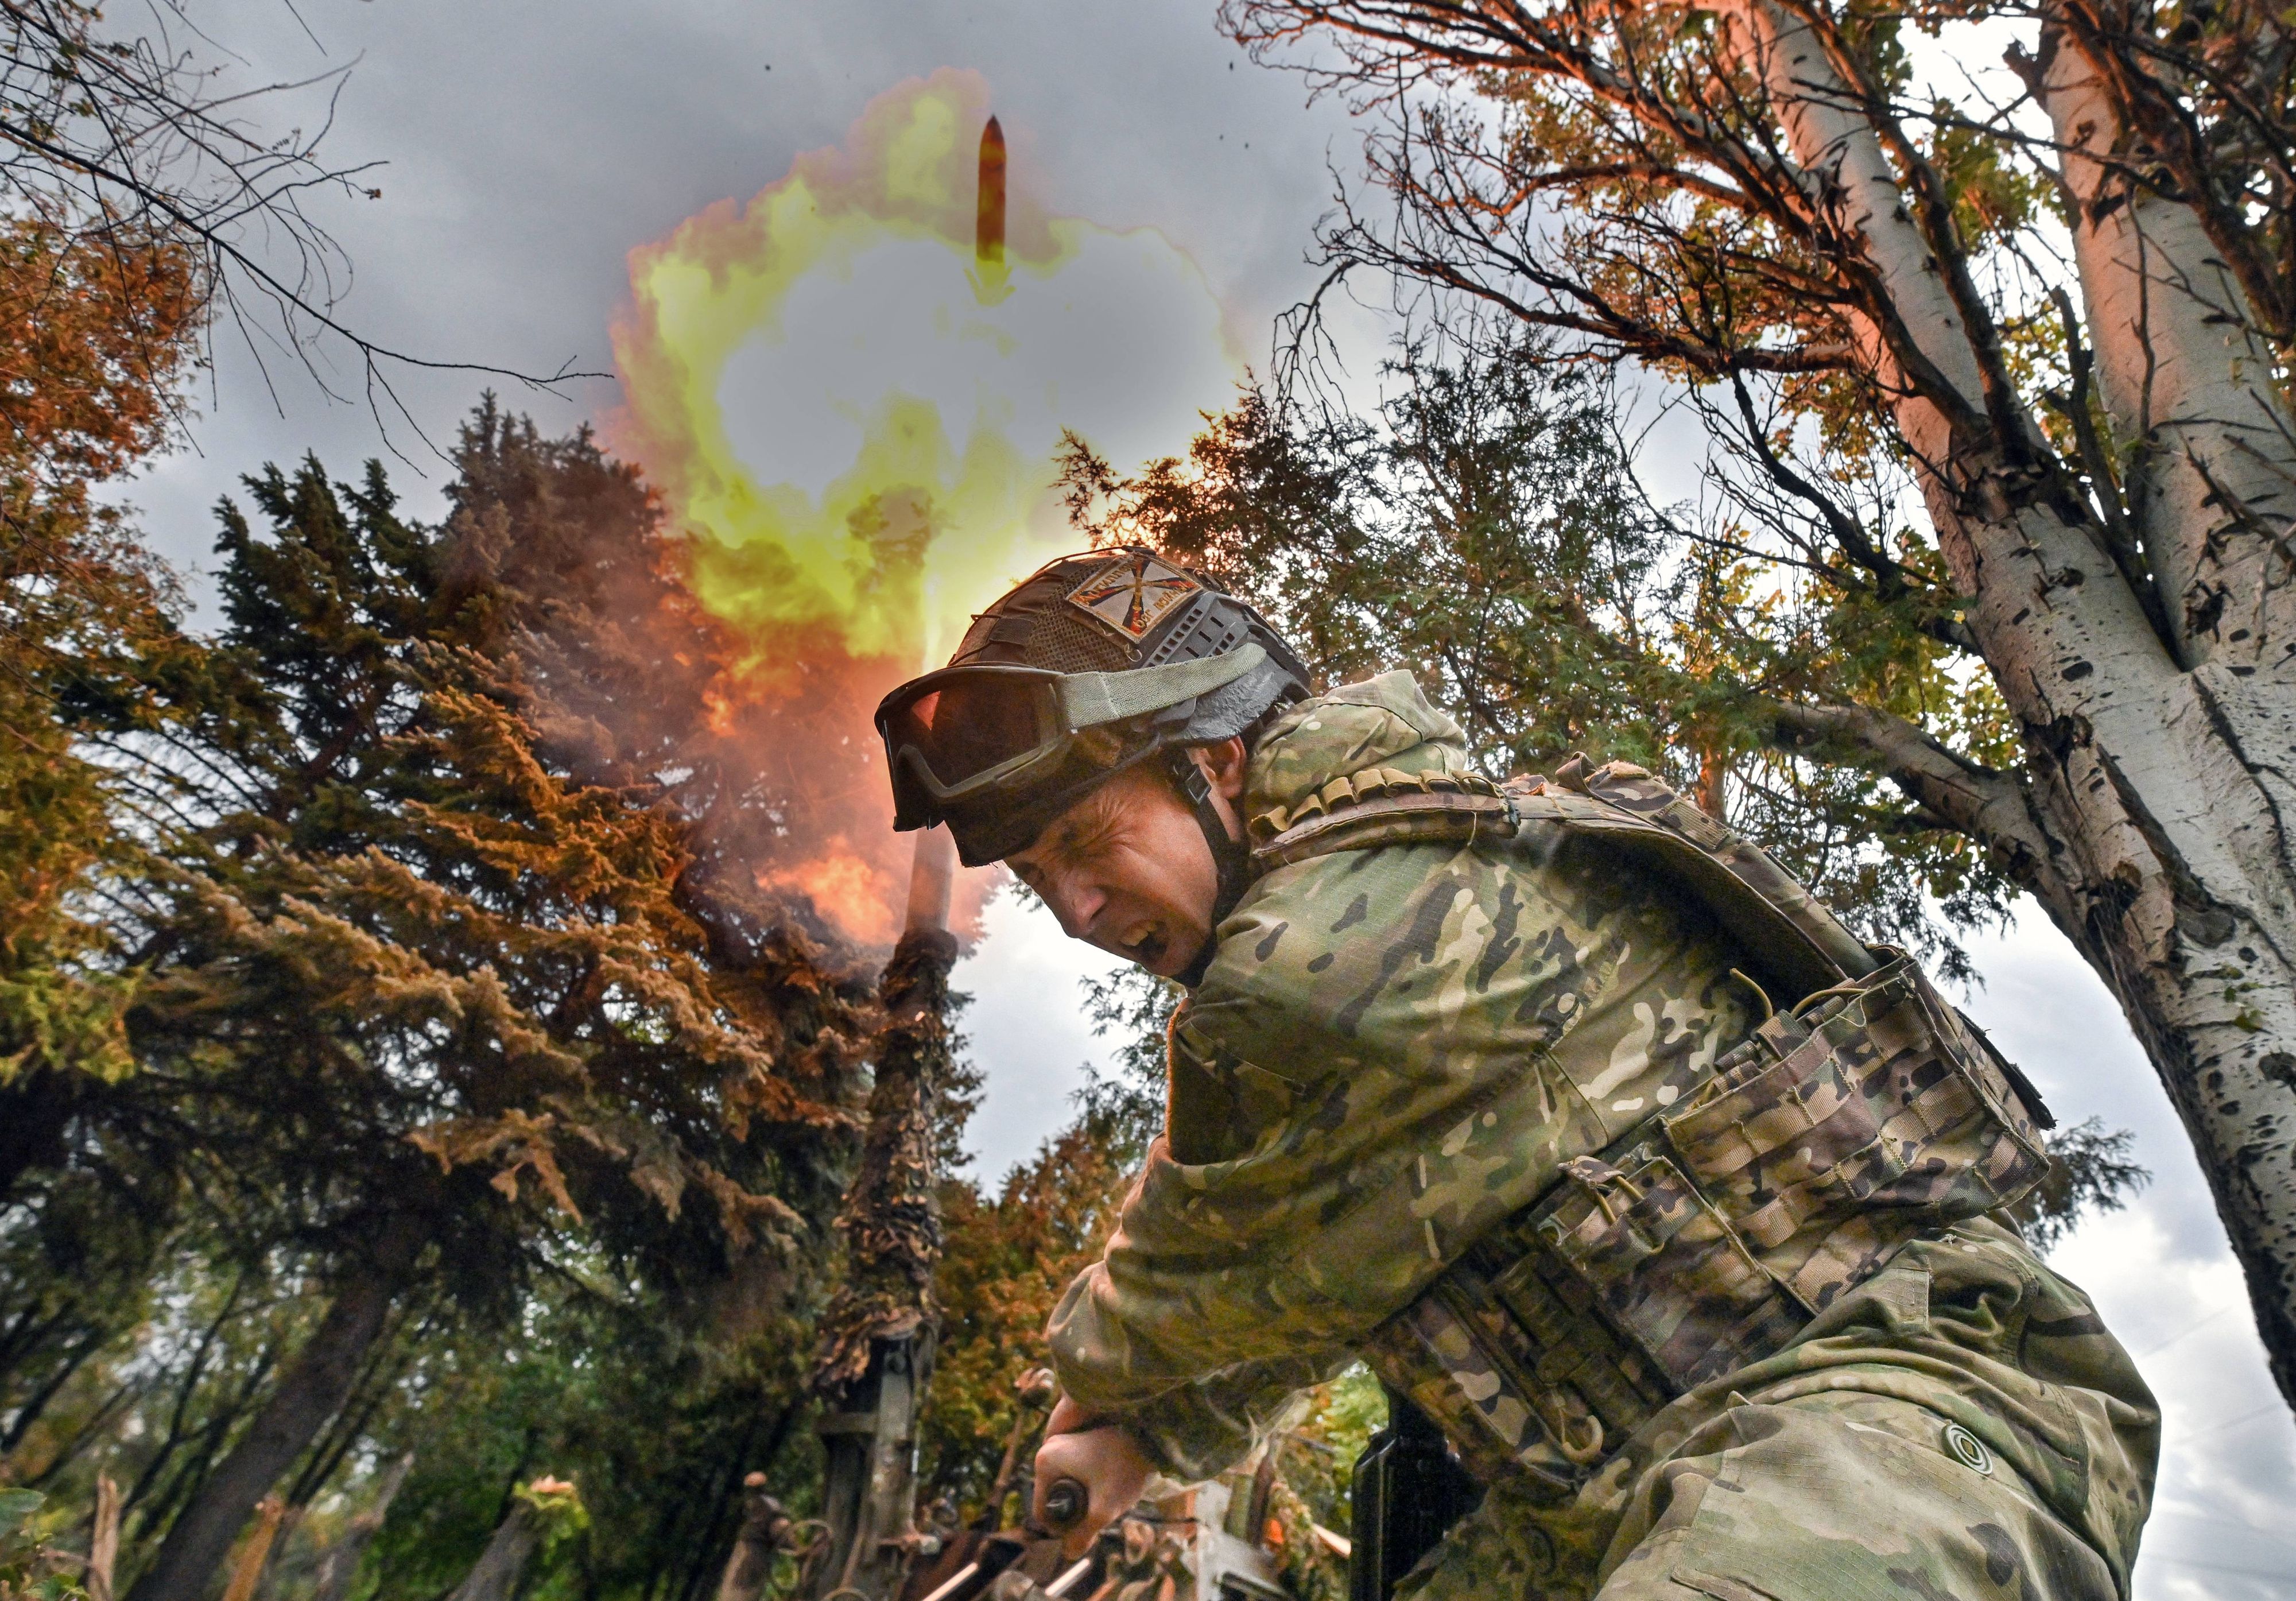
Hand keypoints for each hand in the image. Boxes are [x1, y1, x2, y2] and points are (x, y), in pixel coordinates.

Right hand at [1033, 1397, 1152, 1558]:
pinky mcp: (1075, 1445)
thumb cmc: (1124, 1469)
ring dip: (1082, 1500)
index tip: (1087, 1525)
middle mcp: (1048, 1450)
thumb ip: (1084, 1535)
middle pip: (1053, 1501)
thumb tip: (1069, 1555)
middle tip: (1100, 1510)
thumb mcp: (1103, 1509)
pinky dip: (1086, 1487)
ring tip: (1106, 1497)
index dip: (1062, 1528)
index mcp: (1044, 1462)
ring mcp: (1062, 1445)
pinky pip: (1072, 1477)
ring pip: (1064, 1490)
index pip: (1042, 1512)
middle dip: (1074, 1513)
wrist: (1148, 1437)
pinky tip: (1106, 1486)